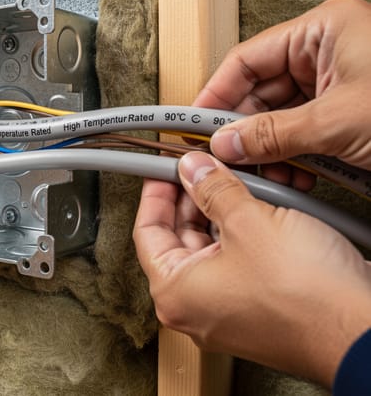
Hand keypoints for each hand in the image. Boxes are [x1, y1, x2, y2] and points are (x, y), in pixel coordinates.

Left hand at [134, 152, 370, 386]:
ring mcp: (227, 312)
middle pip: (181, 238)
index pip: (147, 231)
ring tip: (241, 178)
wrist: (359, 330)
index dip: (156, 191)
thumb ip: (213, 188)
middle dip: (195, 196)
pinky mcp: (259, 309)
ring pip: (215, 247)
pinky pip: (242, 262)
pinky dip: (249, 232)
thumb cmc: (304, 295)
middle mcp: (195, 309)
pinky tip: (265, 205)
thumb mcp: (248, 221)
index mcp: (174, 293)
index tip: (164, 167)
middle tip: (205, 166)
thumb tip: (194, 169)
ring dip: (227, 210)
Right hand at [193, 0, 370, 172]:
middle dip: (244, 132)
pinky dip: (295, 158)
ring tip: (264, 175)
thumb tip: (227, 142)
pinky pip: (305, 133)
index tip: (194, 125)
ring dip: (269, 152)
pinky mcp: (348, 112)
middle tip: (226, 159)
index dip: (216, 94)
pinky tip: (291, 178)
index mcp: (324, 29)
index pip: (247, 59)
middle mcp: (327, 51)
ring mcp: (338, 82)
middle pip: (260, 92)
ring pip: (281, 117)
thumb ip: (275, 133)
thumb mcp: (339, 121)